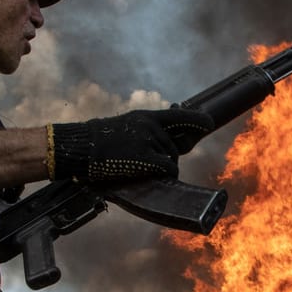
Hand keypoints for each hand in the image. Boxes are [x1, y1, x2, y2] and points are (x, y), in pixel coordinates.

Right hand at [46, 107, 214, 185]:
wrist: (81, 146)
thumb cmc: (97, 141)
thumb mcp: (123, 128)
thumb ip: (145, 134)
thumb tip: (164, 148)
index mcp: (145, 116)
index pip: (179, 116)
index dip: (197, 120)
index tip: (209, 123)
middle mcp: (151, 125)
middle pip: (174, 146)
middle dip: (167, 157)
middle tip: (146, 163)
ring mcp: (149, 140)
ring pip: (171, 159)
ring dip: (162, 167)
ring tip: (138, 167)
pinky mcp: (146, 157)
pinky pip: (168, 168)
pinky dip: (166, 173)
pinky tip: (156, 175)